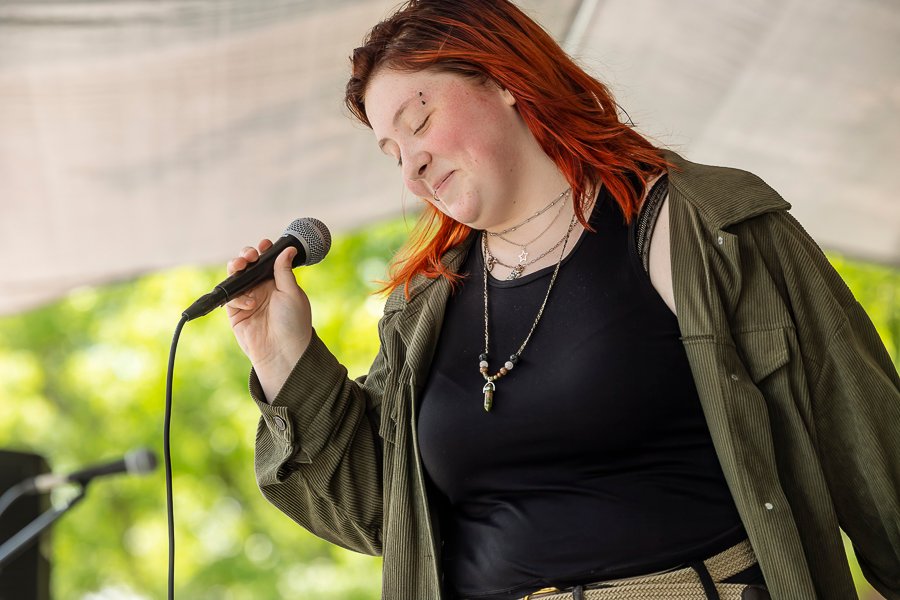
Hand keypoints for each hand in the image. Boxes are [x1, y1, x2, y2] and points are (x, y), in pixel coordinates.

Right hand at [225, 239, 312, 399]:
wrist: (283, 351)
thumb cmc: (293, 323)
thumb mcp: (292, 293)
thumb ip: (284, 271)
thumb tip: (288, 248)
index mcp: (278, 282)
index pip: (267, 260)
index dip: (264, 250)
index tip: (264, 244)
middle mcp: (262, 288)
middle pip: (248, 264)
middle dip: (245, 255)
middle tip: (249, 255)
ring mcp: (248, 299)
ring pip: (235, 277)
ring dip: (235, 268)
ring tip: (240, 266)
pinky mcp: (236, 312)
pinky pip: (231, 297)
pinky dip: (238, 297)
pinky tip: (250, 304)